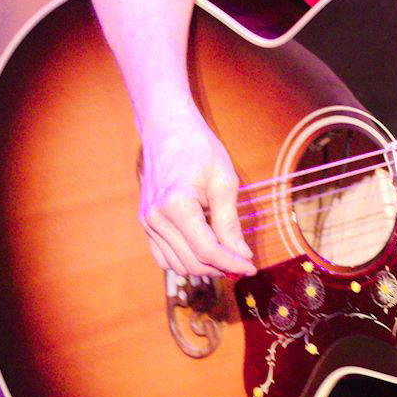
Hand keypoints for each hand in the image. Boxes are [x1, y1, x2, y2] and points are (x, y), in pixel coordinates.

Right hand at [138, 107, 256, 277]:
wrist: (166, 128)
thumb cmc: (198, 148)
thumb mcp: (224, 181)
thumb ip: (230, 222)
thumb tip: (241, 254)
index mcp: (177, 206)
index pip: (207, 251)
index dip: (232, 264)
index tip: (251, 268)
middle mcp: (156, 219)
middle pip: (191, 262)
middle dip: (220, 268)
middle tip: (242, 264)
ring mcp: (147, 222)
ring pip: (175, 264)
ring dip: (202, 267)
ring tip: (226, 259)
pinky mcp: (145, 222)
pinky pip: (162, 255)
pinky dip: (184, 260)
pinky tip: (203, 252)